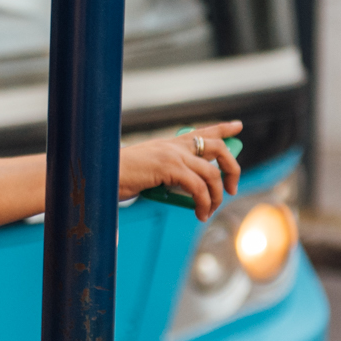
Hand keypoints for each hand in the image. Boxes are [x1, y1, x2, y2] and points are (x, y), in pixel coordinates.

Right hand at [117, 121, 240, 219]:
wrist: (102, 175)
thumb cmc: (121, 177)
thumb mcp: (149, 171)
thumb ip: (168, 174)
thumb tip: (185, 192)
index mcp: (169, 143)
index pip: (202, 131)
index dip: (223, 128)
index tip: (238, 126)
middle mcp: (174, 145)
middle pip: (218, 148)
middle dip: (232, 168)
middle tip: (231, 188)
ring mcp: (173, 154)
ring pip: (212, 173)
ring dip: (216, 196)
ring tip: (209, 211)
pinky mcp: (170, 168)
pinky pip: (198, 187)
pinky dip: (204, 203)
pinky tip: (200, 214)